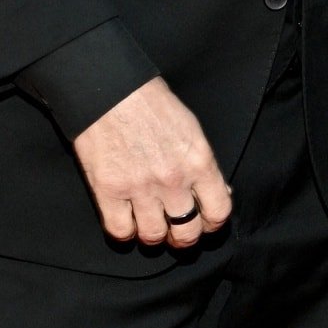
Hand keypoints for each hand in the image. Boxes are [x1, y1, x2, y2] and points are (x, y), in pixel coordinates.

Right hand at [72, 75, 232, 248]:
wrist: (110, 89)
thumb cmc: (151, 103)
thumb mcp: (191, 128)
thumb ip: (203, 164)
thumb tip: (217, 194)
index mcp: (198, 161)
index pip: (219, 212)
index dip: (213, 223)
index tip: (205, 222)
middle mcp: (172, 179)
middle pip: (187, 233)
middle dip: (184, 237)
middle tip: (176, 231)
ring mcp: (139, 187)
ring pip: (153, 237)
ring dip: (154, 237)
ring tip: (151, 227)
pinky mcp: (108, 190)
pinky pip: (120, 231)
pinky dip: (124, 233)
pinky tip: (127, 222)